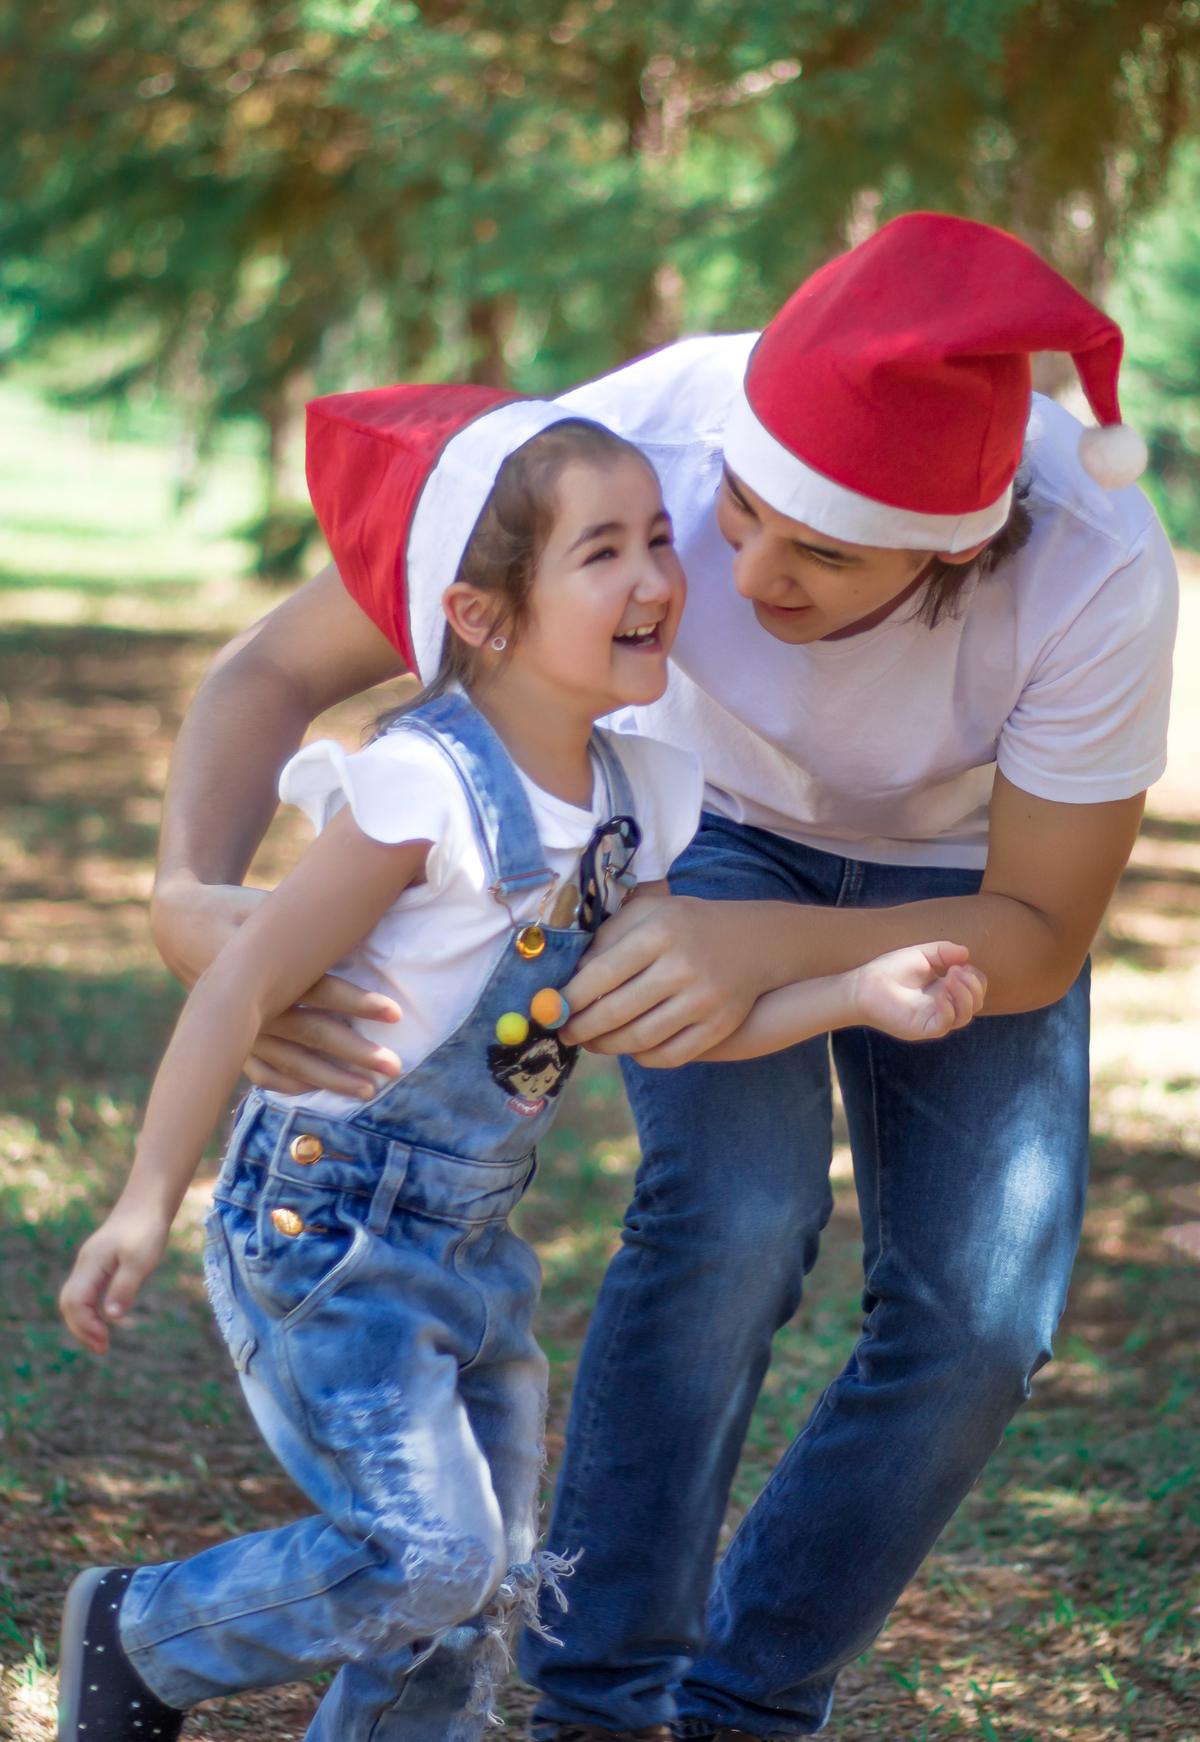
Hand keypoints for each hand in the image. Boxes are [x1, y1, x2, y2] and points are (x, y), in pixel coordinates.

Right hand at [59, 1197, 172, 1353]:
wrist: (148, 1202)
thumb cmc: (147, 1229)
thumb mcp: (140, 1260)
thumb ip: (124, 1287)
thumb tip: (112, 1317)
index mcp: (91, 1264)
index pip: (75, 1302)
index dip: (85, 1325)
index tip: (105, 1341)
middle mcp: (85, 1265)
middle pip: (69, 1303)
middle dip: (82, 1329)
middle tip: (102, 1348)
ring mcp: (91, 1263)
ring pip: (75, 1298)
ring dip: (85, 1321)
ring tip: (102, 1341)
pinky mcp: (100, 1263)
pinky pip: (86, 1292)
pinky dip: (90, 1310)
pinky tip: (105, 1318)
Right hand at [151, 873, 401, 1096]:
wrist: (180, 927)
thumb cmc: (234, 909)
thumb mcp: (263, 904)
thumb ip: (305, 917)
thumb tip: (362, 910)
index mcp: (259, 966)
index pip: (317, 988)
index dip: (356, 1002)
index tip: (395, 1013)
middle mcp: (249, 1005)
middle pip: (311, 1032)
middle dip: (354, 1052)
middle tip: (395, 1066)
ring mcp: (238, 1029)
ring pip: (290, 1062)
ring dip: (331, 1079)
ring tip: (369, 1091)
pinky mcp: (231, 1040)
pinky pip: (261, 1071)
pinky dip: (288, 1084)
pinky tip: (318, 1092)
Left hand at [563, 895, 781, 1066]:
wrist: (755, 941)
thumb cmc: (686, 925)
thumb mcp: (648, 913)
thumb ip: (607, 939)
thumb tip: (570, 979)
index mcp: (659, 932)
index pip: (601, 973)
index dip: (570, 998)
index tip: (551, 1011)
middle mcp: (682, 967)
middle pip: (615, 1012)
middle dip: (581, 1028)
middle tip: (565, 1033)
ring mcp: (704, 1000)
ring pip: (639, 1039)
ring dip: (606, 1046)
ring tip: (591, 1042)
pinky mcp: (720, 1026)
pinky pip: (669, 1055)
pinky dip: (641, 1056)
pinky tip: (629, 1047)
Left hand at [849, 942, 986, 1041]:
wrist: (862, 984)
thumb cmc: (889, 970)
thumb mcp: (920, 955)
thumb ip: (943, 952)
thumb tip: (966, 952)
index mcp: (944, 990)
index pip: (974, 990)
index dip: (975, 978)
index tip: (961, 964)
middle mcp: (942, 1006)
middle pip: (975, 1004)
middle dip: (973, 986)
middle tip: (957, 970)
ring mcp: (933, 1019)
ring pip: (964, 1017)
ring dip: (964, 996)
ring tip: (951, 978)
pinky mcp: (921, 1028)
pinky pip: (944, 1024)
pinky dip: (948, 1009)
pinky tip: (940, 993)